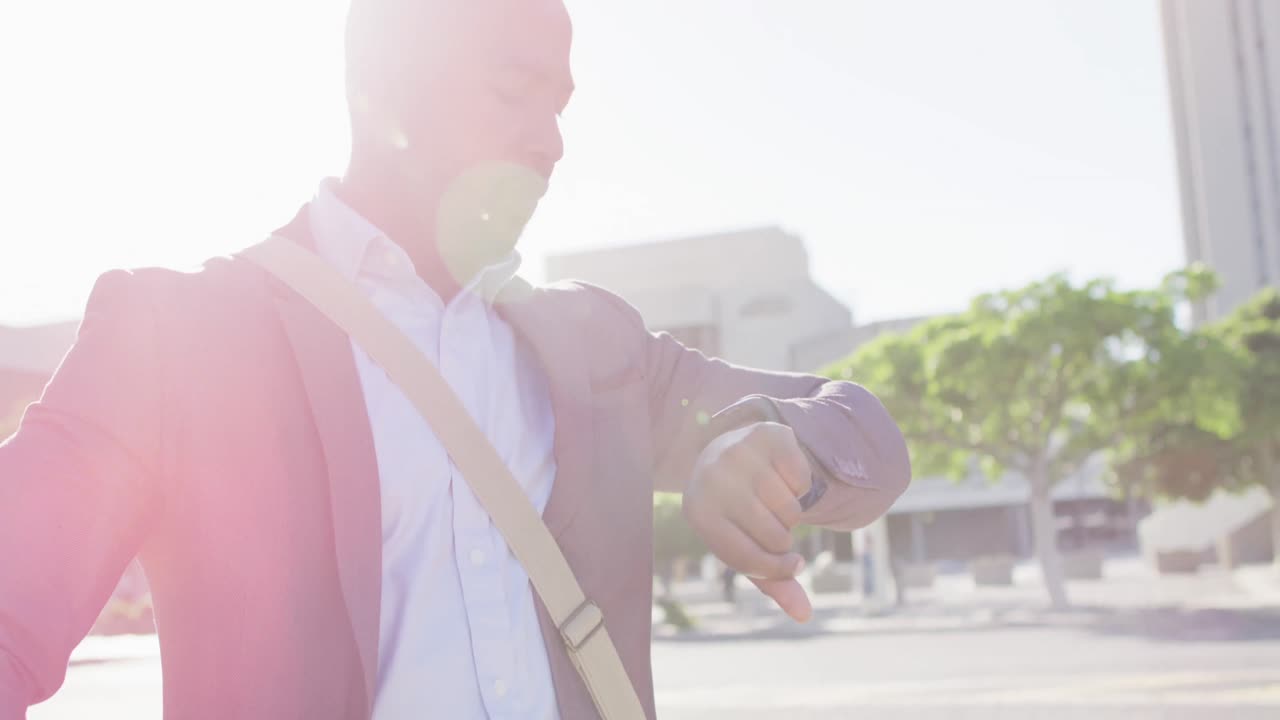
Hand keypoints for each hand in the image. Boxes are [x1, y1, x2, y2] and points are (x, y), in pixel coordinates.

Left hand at [683, 421, 812, 621]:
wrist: (726, 452)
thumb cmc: (733, 511)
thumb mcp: (744, 544)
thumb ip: (772, 580)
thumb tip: (805, 614)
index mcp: (697, 512)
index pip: (746, 558)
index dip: (776, 569)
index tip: (793, 565)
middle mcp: (712, 479)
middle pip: (774, 535)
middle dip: (783, 537)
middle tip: (772, 523)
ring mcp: (737, 453)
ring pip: (791, 508)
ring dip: (792, 513)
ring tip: (774, 502)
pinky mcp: (766, 435)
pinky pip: (802, 479)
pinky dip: (800, 485)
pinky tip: (781, 477)